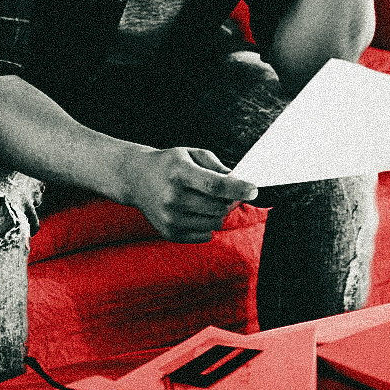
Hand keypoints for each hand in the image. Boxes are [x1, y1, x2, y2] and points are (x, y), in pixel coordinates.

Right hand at [123, 147, 257, 243]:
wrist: (135, 178)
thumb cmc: (169, 164)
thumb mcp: (191, 154)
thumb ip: (217, 166)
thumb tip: (238, 182)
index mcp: (179, 173)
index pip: (214, 185)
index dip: (237, 189)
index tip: (254, 190)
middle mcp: (172, 197)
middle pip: (217, 207)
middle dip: (230, 201)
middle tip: (228, 193)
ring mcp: (170, 218)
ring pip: (214, 223)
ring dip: (219, 213)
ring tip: (208, 201)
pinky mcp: (170, 232)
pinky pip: (204, 236)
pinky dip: (208, 226)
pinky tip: (197, 212)